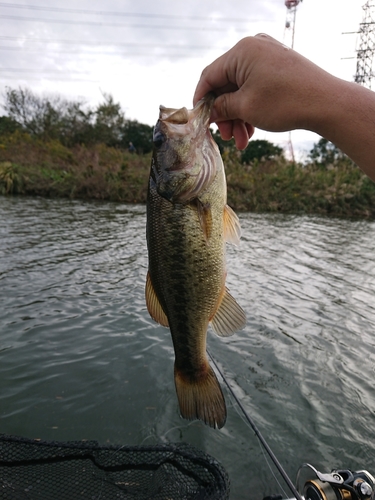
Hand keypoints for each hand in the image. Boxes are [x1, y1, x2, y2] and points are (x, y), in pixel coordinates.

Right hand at [193, 34, 333, 148]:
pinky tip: (252, 131)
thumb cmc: (285, 102)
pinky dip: (251, 109)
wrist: (326, 103)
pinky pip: (255, 88)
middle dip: (225, 115)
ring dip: (239, 117)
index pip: (209, 76)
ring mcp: (267, 57)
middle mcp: (253, 49)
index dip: (201, 101)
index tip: (200, 121)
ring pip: (241, 90)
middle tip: (227, 138)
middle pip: (226, 86)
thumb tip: (208, 112)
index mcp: (241, 51)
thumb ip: (221, 108)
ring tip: (242, 142)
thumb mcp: (245, 107)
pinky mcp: (277, 68)